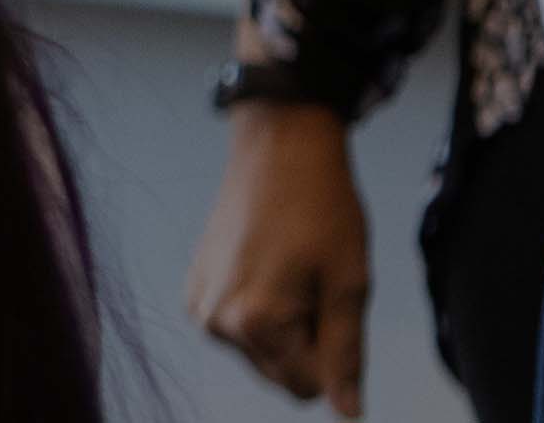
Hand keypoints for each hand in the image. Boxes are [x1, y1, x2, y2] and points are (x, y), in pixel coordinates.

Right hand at [186, 100, 375, 415]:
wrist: (278, 148)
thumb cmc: (322, 208)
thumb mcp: (349, 282)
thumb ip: (346, 354)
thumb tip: (348, 413)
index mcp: (254, 322)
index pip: (309, 389)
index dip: (334, 353)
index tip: (332, 300)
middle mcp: (215, 323)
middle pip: (281, 374)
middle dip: (307, 341)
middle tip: (315, 282)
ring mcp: (199, 307)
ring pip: (261, 352)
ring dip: (285, 325)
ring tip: (292, 269)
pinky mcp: (193, 291)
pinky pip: (238, 328)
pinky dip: (260, 308)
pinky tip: (268, 263)